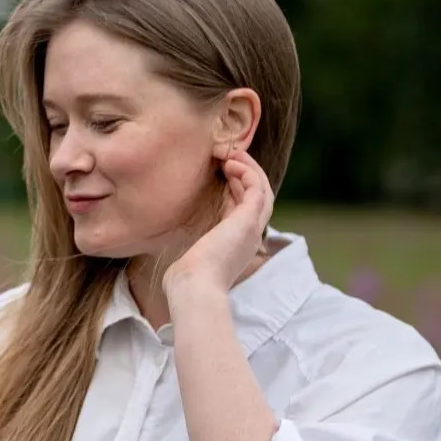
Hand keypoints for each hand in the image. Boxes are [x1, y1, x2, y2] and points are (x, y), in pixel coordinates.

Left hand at [164, 145, 274, 297]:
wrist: (194, 286)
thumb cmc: (187, 278)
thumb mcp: (192, 257)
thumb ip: (192, 250)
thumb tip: (177, 260)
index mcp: (237, 243)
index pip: (245, 208)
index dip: (237, 187)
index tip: (222, 173)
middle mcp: (249, 235)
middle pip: (258, 196)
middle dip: (246, 173)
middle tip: (230, 157)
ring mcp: (252, 228)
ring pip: (262, 189)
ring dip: (249, 168)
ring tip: (232, 154)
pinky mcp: (248, 220)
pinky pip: (257, 188)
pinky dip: (247, 172)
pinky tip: (231, 163)